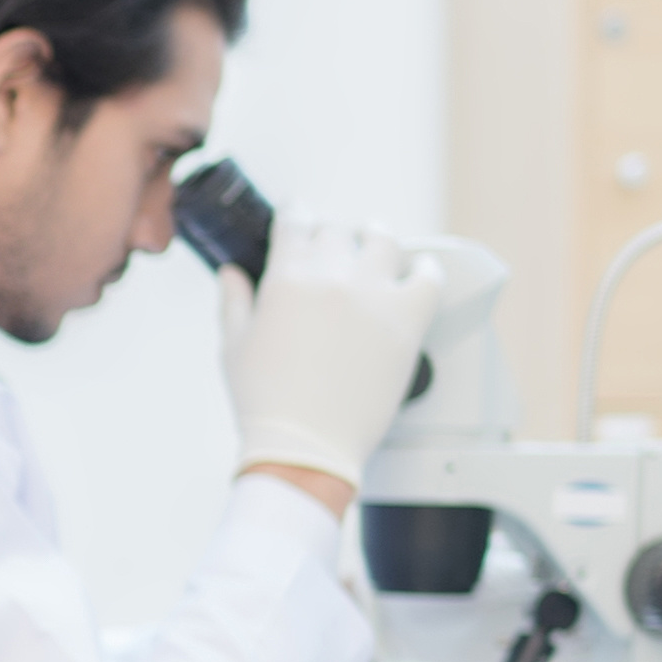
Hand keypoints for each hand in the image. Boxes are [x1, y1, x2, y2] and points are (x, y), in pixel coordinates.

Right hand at [219, 215, 447, 487]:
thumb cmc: (265, 404)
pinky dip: (425, 269)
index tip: (299, 216)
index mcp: (285, 279)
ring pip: (384, 240)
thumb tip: (231, 272)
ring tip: (377, 247)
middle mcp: (332, 278)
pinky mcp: (408, 320)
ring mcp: (373, 295)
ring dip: (376, 239)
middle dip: (332, 234)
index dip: (296, 215)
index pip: (295, 222)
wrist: (307, 447)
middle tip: (335, 247)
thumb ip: (233, 302)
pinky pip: (429, 276)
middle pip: (338, 230)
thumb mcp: (233, 348)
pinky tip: (418, 274)